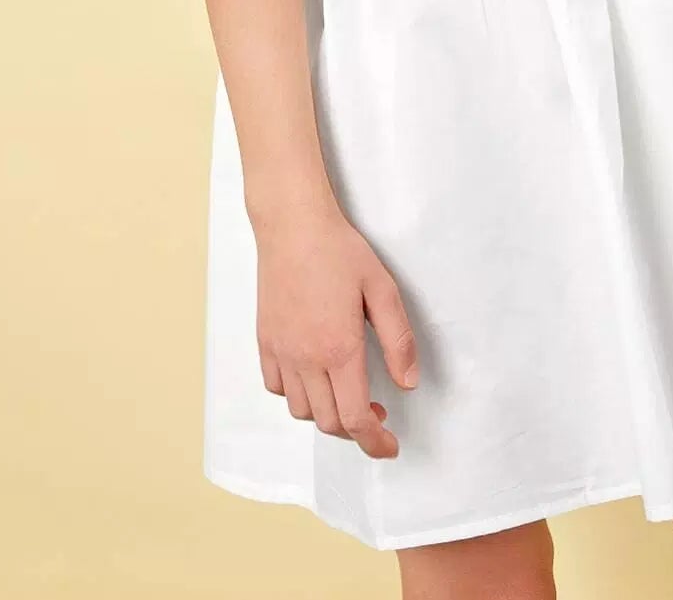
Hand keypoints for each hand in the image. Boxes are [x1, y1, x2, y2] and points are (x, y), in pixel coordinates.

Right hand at [254, 203, 418, 459]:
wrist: (292, 225)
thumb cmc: (339, 251)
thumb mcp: (382, 289)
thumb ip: (398, 341)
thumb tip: (407, 384)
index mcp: (339, 349)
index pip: (355, 419)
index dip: (374, 443)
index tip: (389, 447)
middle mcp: (305, 358)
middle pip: (329, 422)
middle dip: (356, 429)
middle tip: (376, 414)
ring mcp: (281, 351)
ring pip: (301, 410)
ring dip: (326, 413)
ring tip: (346, 392)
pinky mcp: (265, 341)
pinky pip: (276, 387)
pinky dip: (296, 394)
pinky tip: (313, 375)